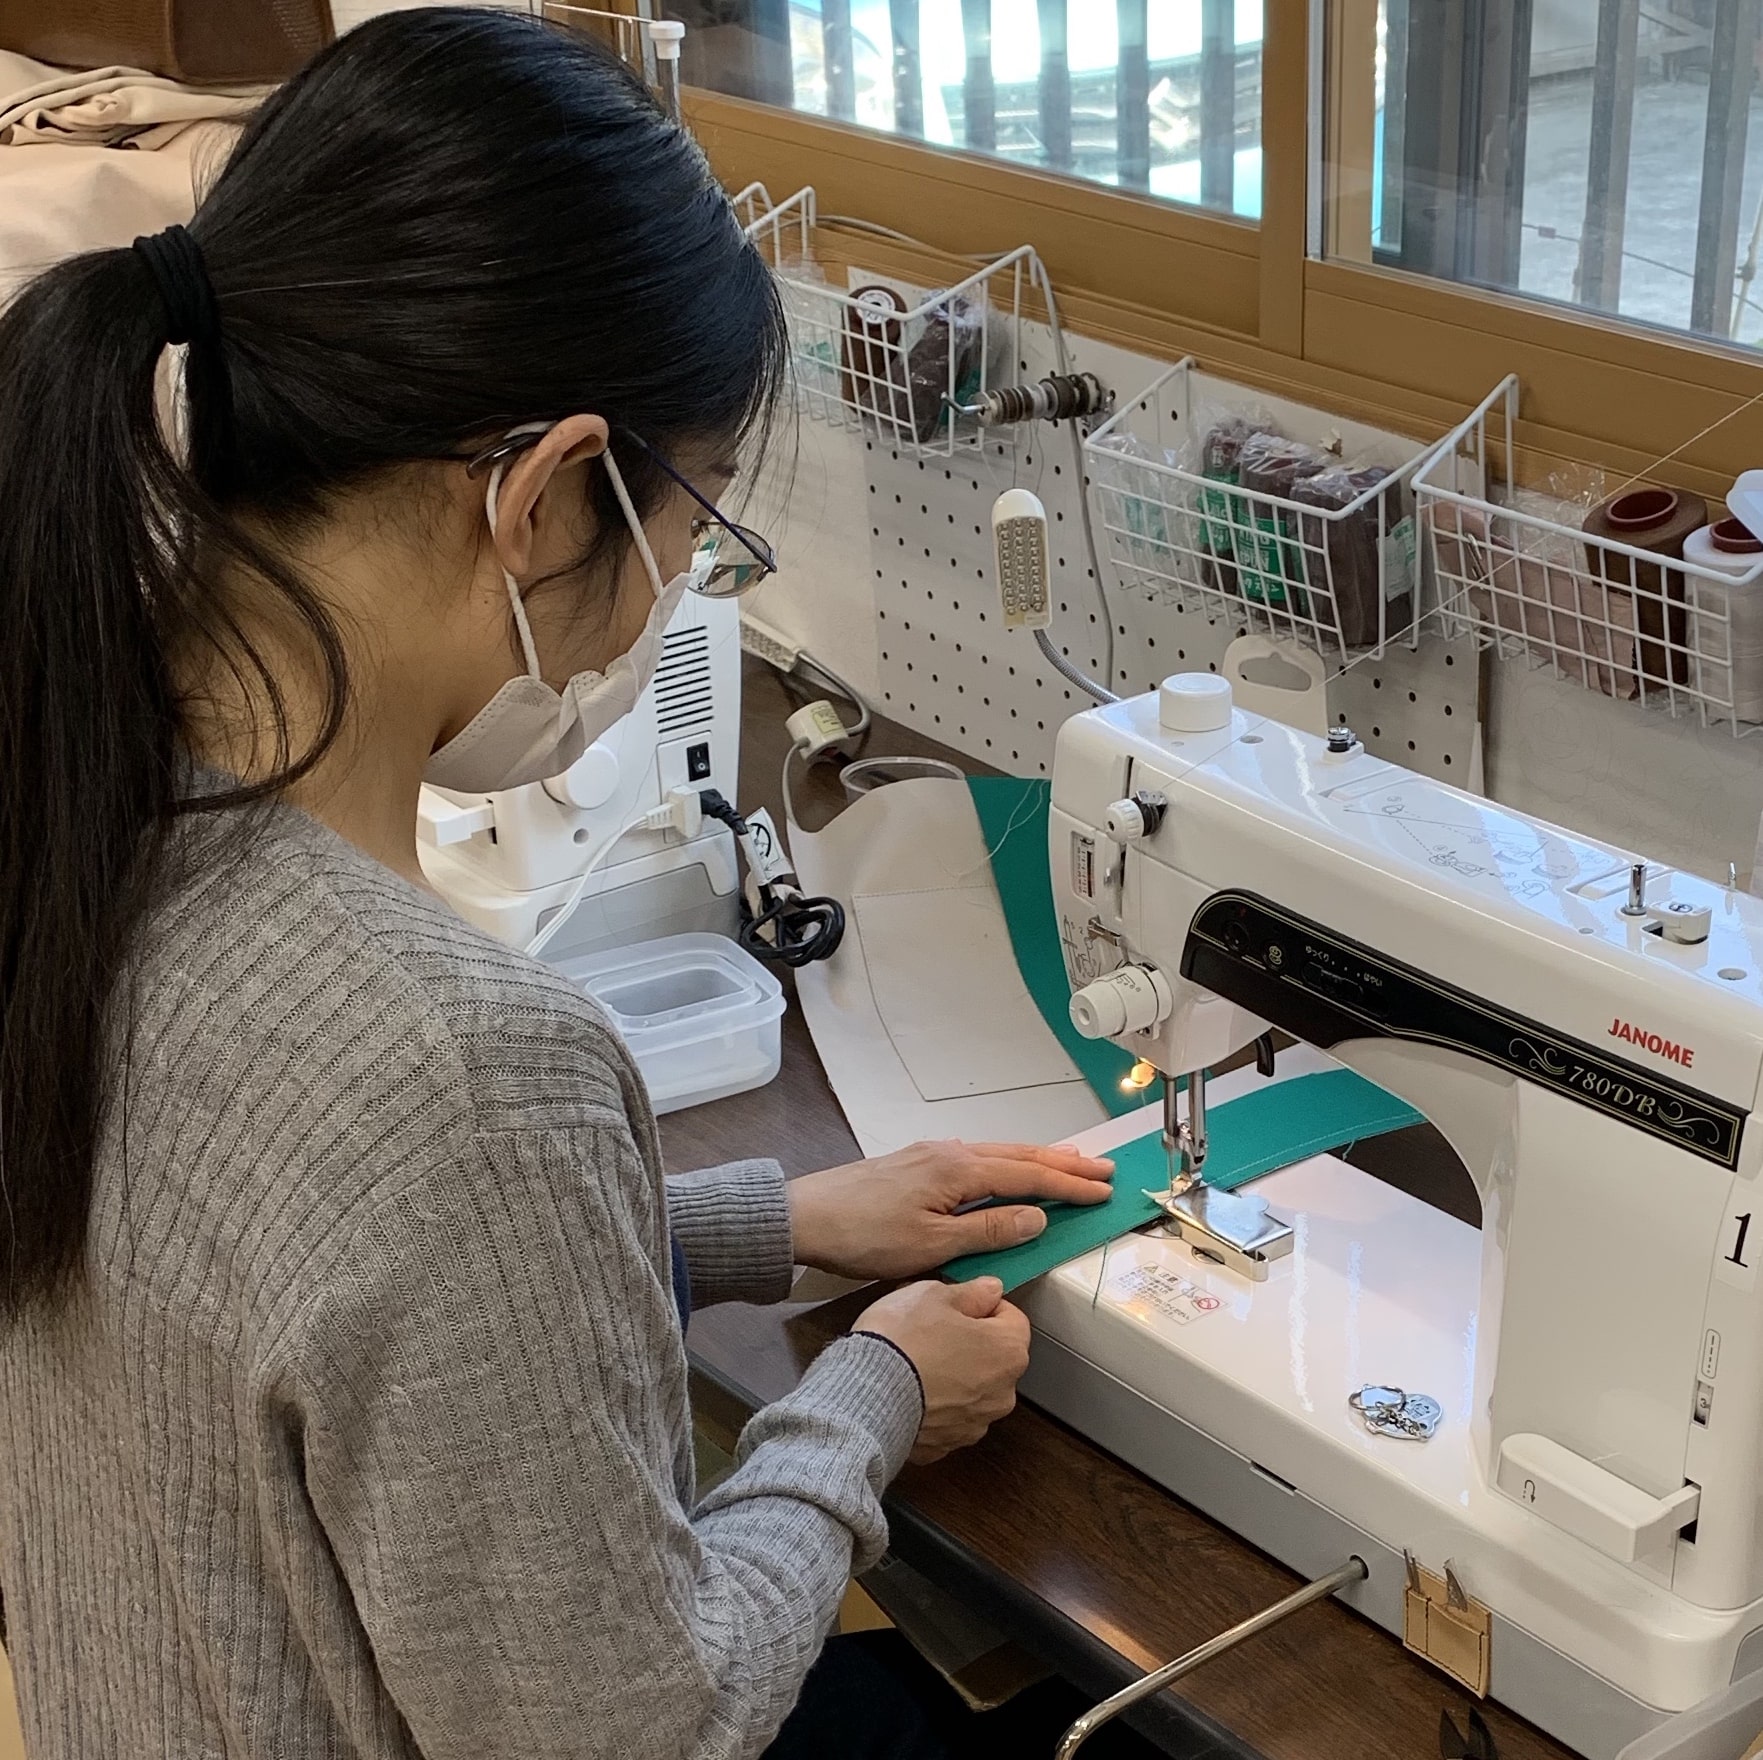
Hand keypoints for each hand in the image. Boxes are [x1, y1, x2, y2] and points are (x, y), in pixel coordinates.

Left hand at [787, 1139, 1114, 1280]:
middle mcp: (951, 1153)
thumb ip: (988, 1230)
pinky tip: (1008, 1168)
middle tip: (1103, 1169)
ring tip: (1070, 1162)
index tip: (1105, 1190)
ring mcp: (931, 1154)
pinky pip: (978, 1157)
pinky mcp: (916, 1162)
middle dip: (1064, 1163)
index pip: (1028, 1176)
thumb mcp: (932, 1246)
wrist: (804, 1218)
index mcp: (959, 1170)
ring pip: (999, 1153)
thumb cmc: (865, 1236)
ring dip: (1038, 1159)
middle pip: (1019, 1156)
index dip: (1069, 1185)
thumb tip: (1038, 1216)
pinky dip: (1007, 1162)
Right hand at [855, 1277, 1029, 1464]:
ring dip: (953, 1375)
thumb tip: (990, 1290)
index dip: (982, 1306)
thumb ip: (972, 1292)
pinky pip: (946, 1416)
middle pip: (994, 1357)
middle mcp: (1002, 1394)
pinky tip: (908, 1388)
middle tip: (932, 1329)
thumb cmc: (902, 1342)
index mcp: (1009, 1352)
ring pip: (971, 1389)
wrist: (865, 1395)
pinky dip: (933, 1403)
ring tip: (916, 1360)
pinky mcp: (946, 1445)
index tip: (959, 1304)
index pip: (1012, 1318)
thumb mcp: (934, 1295)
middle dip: (969, 1342)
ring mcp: (974, 1424)